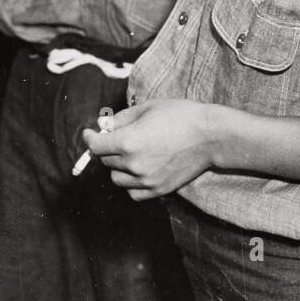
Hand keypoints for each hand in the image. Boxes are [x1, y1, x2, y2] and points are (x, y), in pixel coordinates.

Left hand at [82, 98, 217, 200]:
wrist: (210, 135)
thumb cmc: (179, 115)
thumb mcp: (146, 108)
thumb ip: (120, 119)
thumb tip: (103, 127)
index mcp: (127, 142)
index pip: (95, 146)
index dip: (89, 138)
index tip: (90, 133)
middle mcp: (133, 164)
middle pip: (106, 160)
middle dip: (108, 148)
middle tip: (118, 137)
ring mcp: (146, 180)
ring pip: (117, 178)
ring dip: (118, 166)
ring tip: (131, 154)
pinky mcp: (158, 189)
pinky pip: (132, 192)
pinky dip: (130, 182)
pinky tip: (138, 170)